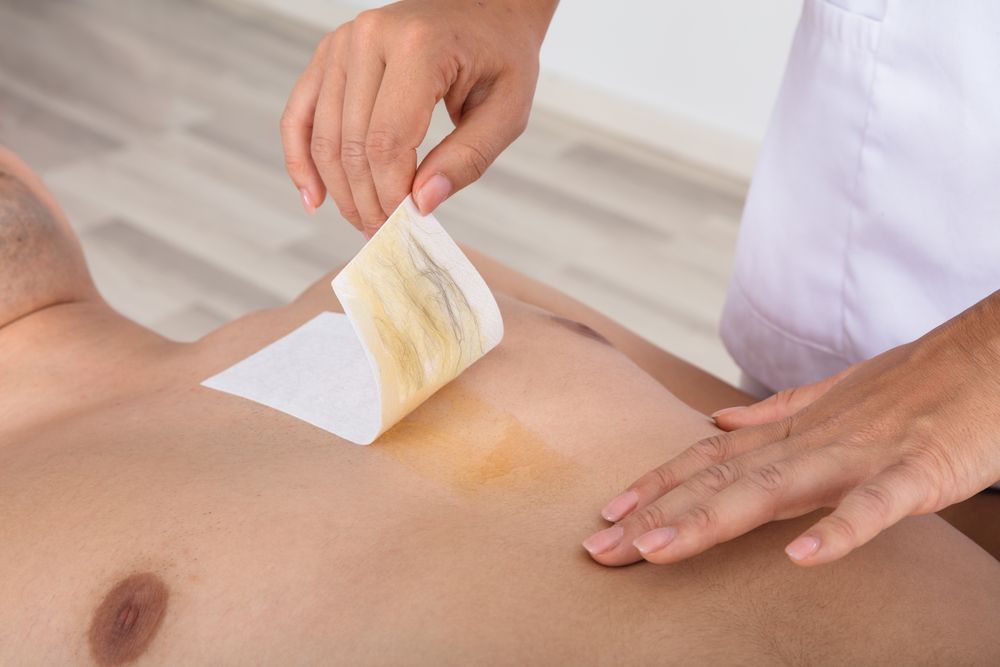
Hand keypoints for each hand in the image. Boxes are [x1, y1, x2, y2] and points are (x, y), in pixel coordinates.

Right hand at [280, 0, 555, 234]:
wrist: (486, 9)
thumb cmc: (501, 59)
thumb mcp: (507, 112)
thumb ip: (468, 159)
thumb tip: (421, 204)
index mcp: (419, 45)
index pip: (387, 141)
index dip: (391, 194)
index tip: (407, 227)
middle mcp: (370, 36)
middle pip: (351, 144)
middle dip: (366, 200)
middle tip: (385, 236)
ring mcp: (343, 42)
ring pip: (324, 137)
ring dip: (340, 191)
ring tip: (364, 223)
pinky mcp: (329, 53)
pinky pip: (300, 114)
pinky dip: (301, 159)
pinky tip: (315, 198)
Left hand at [583, 290, 999, 566]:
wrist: (990, 353)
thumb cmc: (915, 383)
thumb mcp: (832, 397)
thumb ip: (773, 413)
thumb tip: (716, 421)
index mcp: (794, 428)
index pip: (709, 459)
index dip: (655, 484)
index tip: (607, 512)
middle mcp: (812, 439)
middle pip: (721, 480)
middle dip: (656, 514)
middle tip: (600, 549)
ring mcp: (860, 453)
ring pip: (774, 488)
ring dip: (712, 518)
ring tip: (659, 550)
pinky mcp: (917, 470)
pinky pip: (876, 503)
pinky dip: (842, 529)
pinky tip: (805, 559)